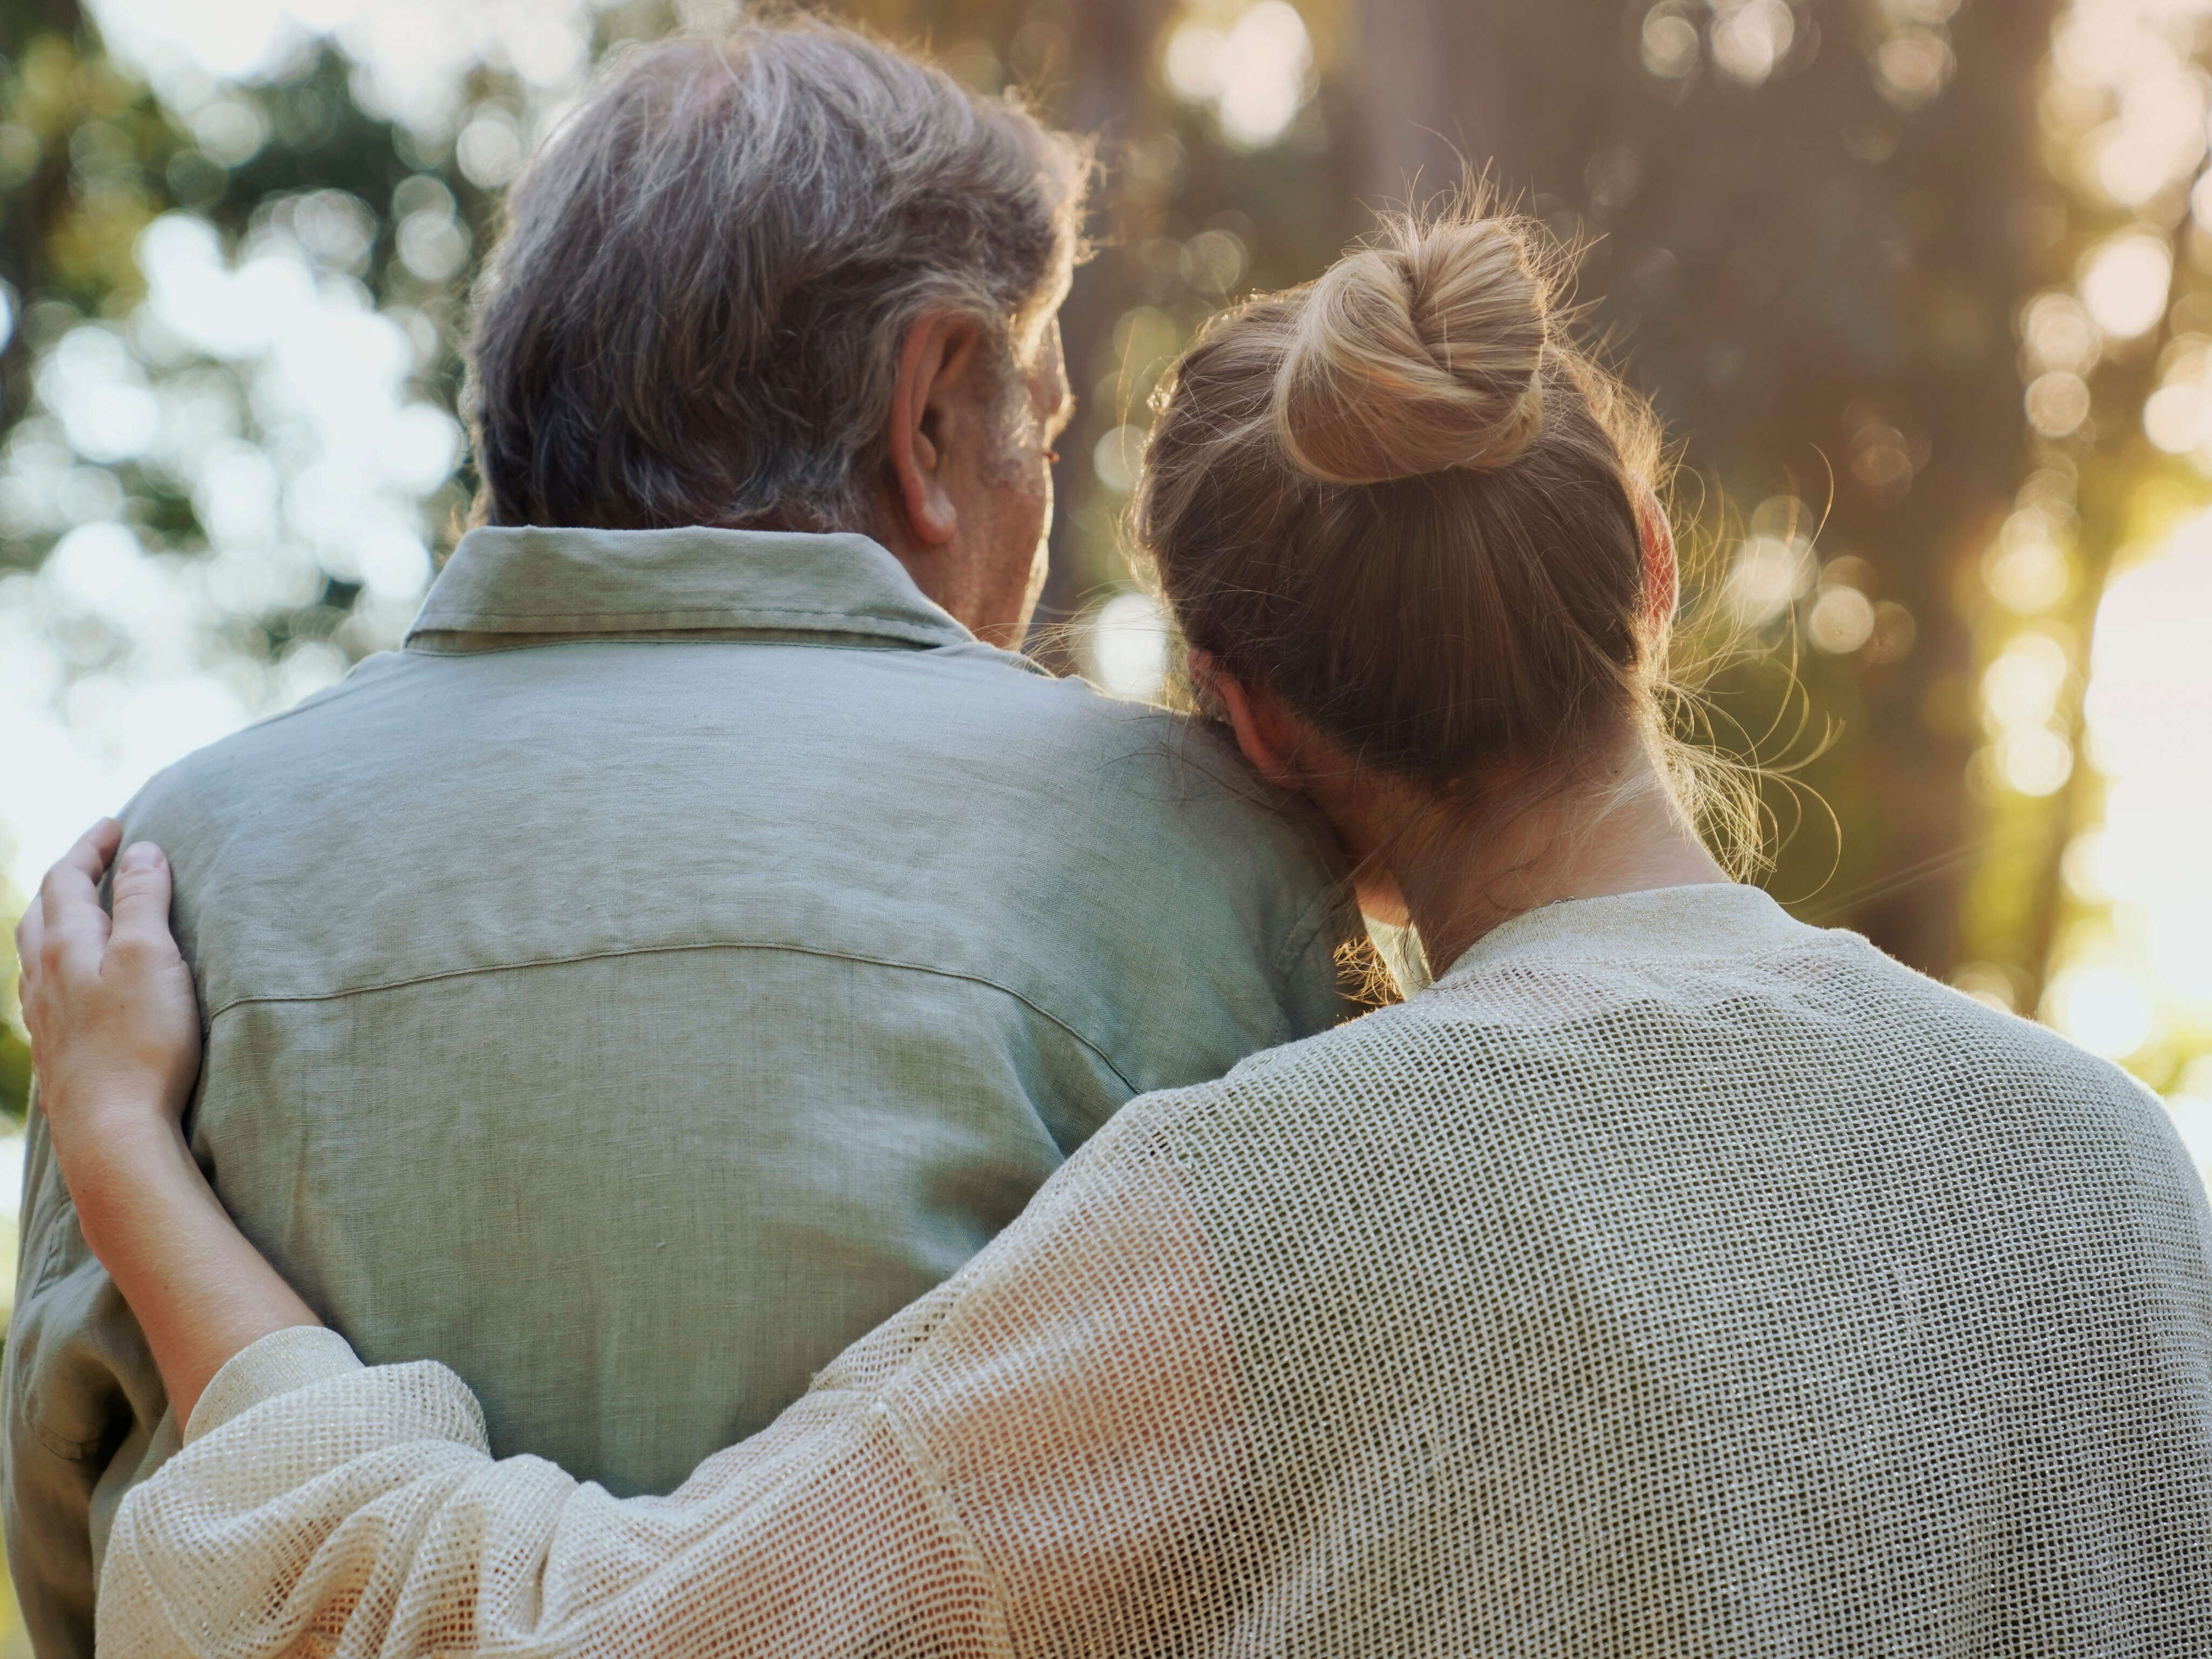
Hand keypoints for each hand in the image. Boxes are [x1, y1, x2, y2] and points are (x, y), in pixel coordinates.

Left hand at [15, 819, 201, 1172]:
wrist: (113, 1132)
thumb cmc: (140, 1042)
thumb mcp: (152, 957)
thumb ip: (144, 901)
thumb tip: (140, 851)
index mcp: (65, 945)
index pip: (67, 878)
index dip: (90, 847)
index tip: (115, 825)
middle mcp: (43, 976)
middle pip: (41, 911)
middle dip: (67, 877)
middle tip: (95, 860)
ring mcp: (44, 1017)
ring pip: (35, 952)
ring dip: (56, 920)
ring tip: (79, 912)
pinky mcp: (56, 1051)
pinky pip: (43, 991)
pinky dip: (57, 965)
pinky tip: (70, 983)